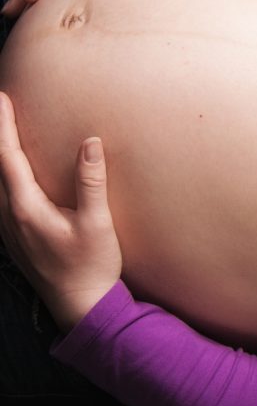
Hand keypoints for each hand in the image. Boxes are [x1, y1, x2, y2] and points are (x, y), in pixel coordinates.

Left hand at [0, 93, 122, 331]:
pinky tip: (13, 176)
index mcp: (25, 209)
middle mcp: (9, 218)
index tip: (2, 99)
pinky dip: (4, 177)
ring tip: (5, 136)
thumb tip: (90, 142)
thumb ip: (91, 181)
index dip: (4, 127)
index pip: (7, 158)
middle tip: (2, 109)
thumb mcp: (97, 223)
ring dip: (0, 158)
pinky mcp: (16, 239)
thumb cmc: (91, 266)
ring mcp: (9, 231)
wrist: (82, 306)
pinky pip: (1, 199)